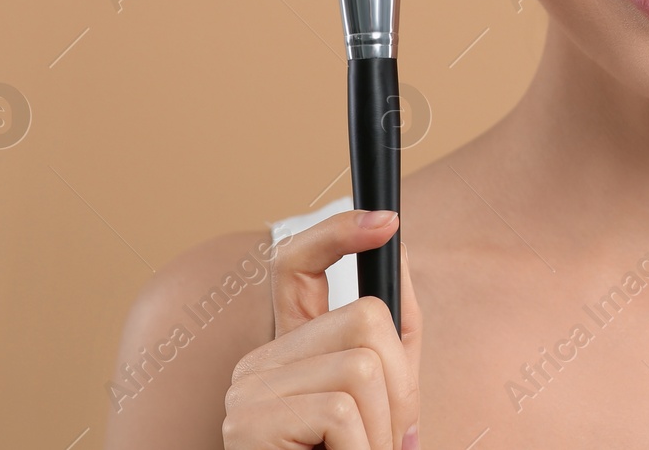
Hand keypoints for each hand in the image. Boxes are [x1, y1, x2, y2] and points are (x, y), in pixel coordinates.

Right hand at [222, 209, 422, 448]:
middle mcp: (259, 362)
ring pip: (363, 367)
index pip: (297, 262)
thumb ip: (392, 345)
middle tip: (382, 440)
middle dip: (400, 386)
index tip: (388, 220)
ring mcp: (248, 390)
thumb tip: (400, 261)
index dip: (337, 232)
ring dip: (382, 431)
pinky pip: (341, 411)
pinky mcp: (250, 422)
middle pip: (366, 319)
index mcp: (290, 353)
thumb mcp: (379, 406)